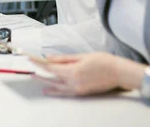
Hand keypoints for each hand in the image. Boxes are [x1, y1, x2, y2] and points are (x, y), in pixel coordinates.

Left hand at [30, 52, 144, 95]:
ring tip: (36, 79)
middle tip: (29, 69)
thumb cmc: (104, 61)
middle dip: (40, 73)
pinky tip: (50, 89)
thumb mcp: (82, 56)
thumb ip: (64, 59)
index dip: (39, 64)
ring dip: (46, 83)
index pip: (50, 68)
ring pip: (57, 87)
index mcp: (73, 71)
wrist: (119, 72)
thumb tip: (50, 58)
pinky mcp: (82, 92)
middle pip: (51, 78)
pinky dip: (56, 91)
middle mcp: (74, 82)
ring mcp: (78, 89)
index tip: (30, 60)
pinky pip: (65, 92)